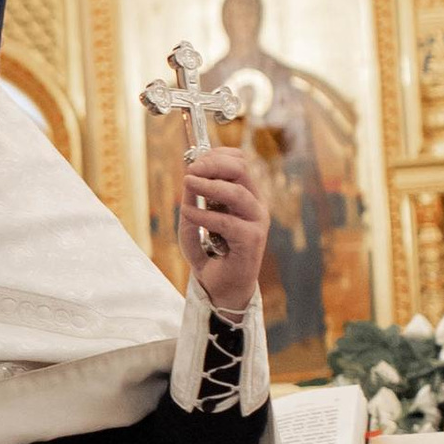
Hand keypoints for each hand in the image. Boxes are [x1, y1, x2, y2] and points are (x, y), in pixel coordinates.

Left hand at [178, 145, 268, 310]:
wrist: (222, 288)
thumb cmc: (211, 253)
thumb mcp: (195, 222)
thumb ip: (192, 201)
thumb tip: (188, 178)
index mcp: (246, 195)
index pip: (240, 162)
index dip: (218, 155)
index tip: (195, 159)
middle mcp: (255, 205)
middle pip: (242, 170)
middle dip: (213, 165)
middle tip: (190, 169)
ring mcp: (257, 222)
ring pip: (237, 193)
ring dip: (209, 185)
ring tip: (187, 182)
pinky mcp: (252, 240)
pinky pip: (227, 221)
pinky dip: (204, 215)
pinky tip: (188, 213)